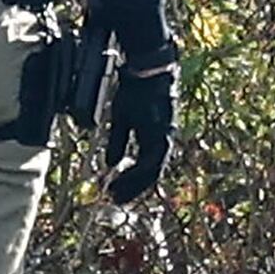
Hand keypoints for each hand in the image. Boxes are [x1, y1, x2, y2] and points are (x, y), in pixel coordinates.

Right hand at [102, 60, 178, 205]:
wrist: (147, 72)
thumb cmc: (135, 93)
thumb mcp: (122, 120)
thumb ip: (118, 143)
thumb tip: (110, 163)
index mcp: (155, 139)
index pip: (147, 169)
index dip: (132, 183)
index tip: (116, 193)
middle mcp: (162, 142)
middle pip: (151, 175)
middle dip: (132, 189)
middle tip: (115, 201)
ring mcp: (164, 138)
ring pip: (152, 171)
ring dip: (132, 184)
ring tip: (115, 194)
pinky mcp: (162, 133)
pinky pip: (151, 160)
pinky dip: (135, 171)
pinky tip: (120, 176)